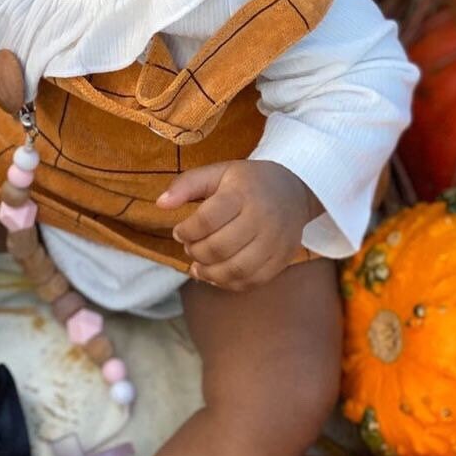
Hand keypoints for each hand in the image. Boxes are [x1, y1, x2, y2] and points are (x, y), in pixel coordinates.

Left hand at [156, 160, 322, 291]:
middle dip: (195, 252)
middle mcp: (262, 217)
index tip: (179, 232)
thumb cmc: (248, 182)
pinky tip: (217, 275)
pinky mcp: (283, 258)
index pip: (207, 220)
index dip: (186, 231)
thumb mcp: (218, 172)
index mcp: (243, 193)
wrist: (294, 189)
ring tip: (198, 266)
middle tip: (189, 247)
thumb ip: (187, 184)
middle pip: (219, 248)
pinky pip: (253, 281)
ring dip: (210, 273)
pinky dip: (229, 283)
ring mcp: (275, 241)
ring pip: (236, 270)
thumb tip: (161, 203)